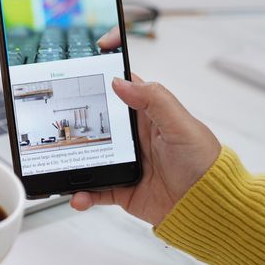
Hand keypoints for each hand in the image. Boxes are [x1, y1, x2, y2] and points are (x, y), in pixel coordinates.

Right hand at [71, 26, 221, 225]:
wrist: (208, 208)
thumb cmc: (204, 163)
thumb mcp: (181, 126)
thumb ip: (154, 100)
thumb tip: (119, 82)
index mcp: (146, 115)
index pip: (121, 86)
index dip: (104, 71)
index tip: (87, 57)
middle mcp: (131, 136)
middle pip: (94, 121)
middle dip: (74, 119)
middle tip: (56, 117)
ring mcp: (123, 162)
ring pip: (89, 156)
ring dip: (74, 160)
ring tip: (61, 163)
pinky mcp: (120, 188)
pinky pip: (94, 189)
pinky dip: (83, 193)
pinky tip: (78, 195)